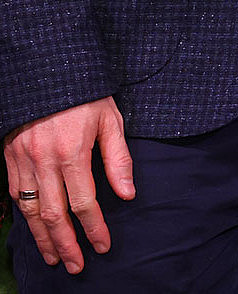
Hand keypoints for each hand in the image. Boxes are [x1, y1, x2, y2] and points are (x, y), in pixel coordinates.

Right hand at [4, 97, 134, 272]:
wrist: (48, 71)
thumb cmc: (86, 94)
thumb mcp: (110, 120)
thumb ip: (118, 159)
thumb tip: (128, 194)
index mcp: (72, 152)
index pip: (84, 203)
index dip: (94, 228)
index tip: (103, 245)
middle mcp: (43, 161)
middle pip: (52, 215)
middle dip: (66, 243)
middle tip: (78, 266)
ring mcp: (22, 161)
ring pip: (29, 211)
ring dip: (41, 238)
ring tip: (55, 257)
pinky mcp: (9, 157)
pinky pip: (14, 195)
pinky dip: (23, 218)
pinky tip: (33, 230)